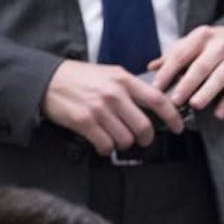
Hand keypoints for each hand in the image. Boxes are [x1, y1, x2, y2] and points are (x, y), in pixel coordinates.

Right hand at [42, 60, 184, 154]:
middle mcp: (114, 93)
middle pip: (144, 127)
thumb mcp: (109, 74)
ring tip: (116, 138)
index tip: (178, 127)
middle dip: (146, 138)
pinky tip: (102, 143)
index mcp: (123, 79)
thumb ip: (131, 88)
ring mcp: (99, 108)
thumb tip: (156, 103)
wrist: (45, 79)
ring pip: (126, 139)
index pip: (158, 100)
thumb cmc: (79, 78)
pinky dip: (107, 149)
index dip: (172, 117)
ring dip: (124, 144)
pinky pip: (106, 145)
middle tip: (142, 139)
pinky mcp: (84, 121)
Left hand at [148, 24, 223, 118]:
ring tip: (195, 105)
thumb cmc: (213, 45)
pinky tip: (219, 113)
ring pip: (220, 78)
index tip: (157, 87)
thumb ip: (173, 55)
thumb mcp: (193, 43)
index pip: (181, 55)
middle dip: (187, 84)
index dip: (168, 71)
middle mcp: (219, 46)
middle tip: (175, 99)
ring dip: (207, 92)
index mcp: (201, 37)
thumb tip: (151, 67)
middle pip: (201, 66)